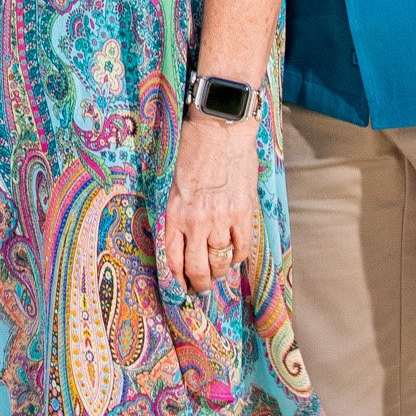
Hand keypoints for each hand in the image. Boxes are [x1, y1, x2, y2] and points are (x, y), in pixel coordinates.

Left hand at [161, 109, 262, 299]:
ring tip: (218, 273)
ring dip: (219, 272)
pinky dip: (238, 256)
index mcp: (174, 213)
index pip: (171, 259)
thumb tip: (181, 238)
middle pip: (197, 268)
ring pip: (220, 261)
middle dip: (199, 284)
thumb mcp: (173, 182)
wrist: (219, 128)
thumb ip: (177, 211)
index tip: (179, 286)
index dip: (176, 279)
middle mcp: (196, 221)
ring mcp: (221, 218)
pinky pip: (242, 247)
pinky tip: (233, 255)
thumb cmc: (193, 149)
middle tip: (201, 287)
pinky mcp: (243, 212)